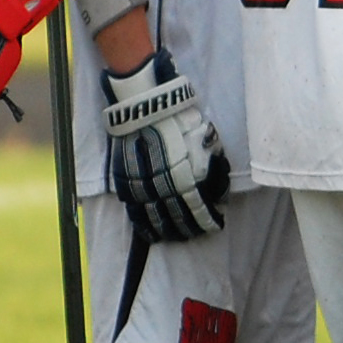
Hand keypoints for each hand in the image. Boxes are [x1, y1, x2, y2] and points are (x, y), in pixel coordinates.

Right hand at [102, 51, 228, 241]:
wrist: (144, 105)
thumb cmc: (178, 118)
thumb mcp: (204, 137)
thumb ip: (211, 162)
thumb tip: (218, 184)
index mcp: (183, 175)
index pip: (196, 207)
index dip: (206, 219)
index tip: (215, 225)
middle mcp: (161, 185)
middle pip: (174, 216)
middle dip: (187, 228)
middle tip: (195, 235)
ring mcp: (139, 184)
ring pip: (152, 217)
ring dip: (164, 230)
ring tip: (173, 238)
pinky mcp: (124, 180)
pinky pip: (132, 208)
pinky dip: (141, 223)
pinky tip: (148, 232)